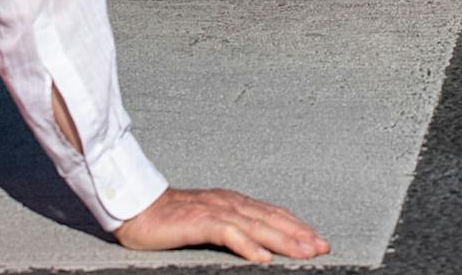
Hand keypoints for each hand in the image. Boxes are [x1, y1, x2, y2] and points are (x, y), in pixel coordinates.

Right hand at [114, 186, 328, 263]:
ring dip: (283, 240)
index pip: (273, 214)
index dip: (297, 226)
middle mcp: (230, 202)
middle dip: (300, 234)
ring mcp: (216, 210)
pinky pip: (229, 234)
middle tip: (323, 248)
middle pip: (272, 218)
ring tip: (304, 253)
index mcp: (233, 202)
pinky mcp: (200, 220)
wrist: (138, 207)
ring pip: (258, 226)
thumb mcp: (207, 222)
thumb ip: (231, 228)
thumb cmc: (170, 219)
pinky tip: (262, 259)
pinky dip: (249, 246)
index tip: (318, 240)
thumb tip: (257, 245)